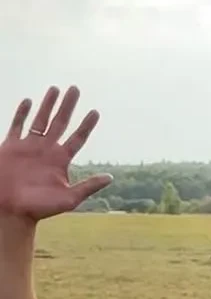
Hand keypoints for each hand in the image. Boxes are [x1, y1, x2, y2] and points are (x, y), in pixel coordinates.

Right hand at [0, 87, 111, 222]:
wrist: (10, 210)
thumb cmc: (39, 208)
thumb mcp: (69, 198)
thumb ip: (88, 186)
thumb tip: (110, 178)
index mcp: (61, 161)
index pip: (77, 138)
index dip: (86, 125)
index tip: (95, 112)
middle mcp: (46, 151)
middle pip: (60, 123)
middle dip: (68, 106)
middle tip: (75, 88)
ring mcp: (29, 147)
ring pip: (40, 120)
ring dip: (47, 104)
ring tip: (56, 89)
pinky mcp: (11, 147)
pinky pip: (17, 125)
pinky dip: (22, 113)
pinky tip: (29, 101)